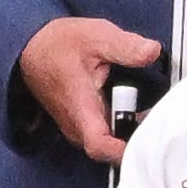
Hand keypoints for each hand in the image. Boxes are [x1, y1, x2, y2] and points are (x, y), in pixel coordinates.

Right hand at [19, 18, 164, 164]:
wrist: (31, 47)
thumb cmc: (58, 44)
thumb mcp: (96, 37)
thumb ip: (125, 46)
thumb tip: (152, 51)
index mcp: (79, 108)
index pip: (100, 146)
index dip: (126, 150)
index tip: (149, 138)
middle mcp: (76, 125)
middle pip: (111, 150)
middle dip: (137, 135)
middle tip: (155, 110)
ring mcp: (77, 127)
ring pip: (109, 144)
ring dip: (130, 129)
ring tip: (146, 107)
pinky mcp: (81, 124)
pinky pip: (105, 135)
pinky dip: (122, 124)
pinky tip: (133, 106)